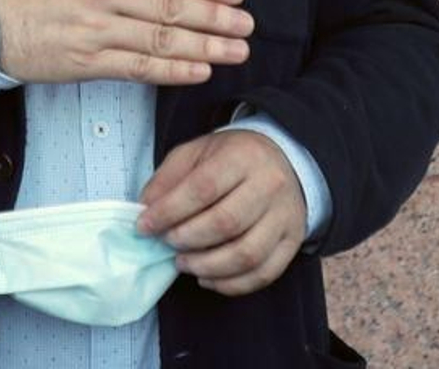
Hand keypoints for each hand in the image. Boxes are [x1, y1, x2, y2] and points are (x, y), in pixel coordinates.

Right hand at [0, 0, 252, 85]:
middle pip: (173, 5)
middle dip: (217, 17)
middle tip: (246, 24)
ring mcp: (97, 29)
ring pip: (163, 39)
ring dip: (206, 46)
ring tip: (236, 50)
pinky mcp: (87, 61)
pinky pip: (140, 67)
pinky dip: (173, 70)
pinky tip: (199, 70)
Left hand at [138, 130, 305, 295]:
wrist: (283, 160)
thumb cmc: (231, 158)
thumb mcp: (195, 153)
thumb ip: (168, 178)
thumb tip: (146, 208)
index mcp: (241, 157)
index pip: (203, 188)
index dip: (169, 211)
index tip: (145, 226)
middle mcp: (269, 185)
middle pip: (226, 223)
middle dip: (187, 239)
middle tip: (166, 243)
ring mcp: (285, 216)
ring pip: (247, 254)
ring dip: (207, 266)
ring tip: (183, 263)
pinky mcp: (293, 241)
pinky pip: (264, 273)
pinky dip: (232, 284)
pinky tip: (207, 277)